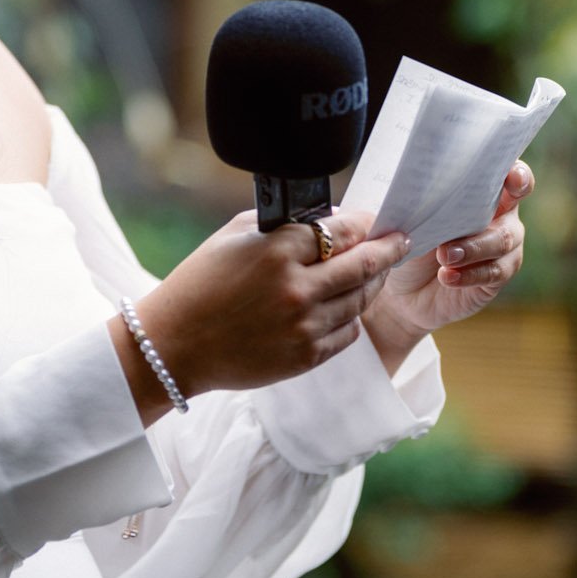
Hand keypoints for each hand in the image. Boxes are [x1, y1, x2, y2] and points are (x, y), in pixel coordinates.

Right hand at [123, 209, 408, 409]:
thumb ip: (282, 224)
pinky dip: (350, 317)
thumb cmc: (200, 284)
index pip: (341, 230)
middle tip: (402, 240)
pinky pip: (347, 333)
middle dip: (389, 249)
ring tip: (376, 273)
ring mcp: (303, 327)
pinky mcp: (305, 358)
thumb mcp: (233, 236)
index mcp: (277, 252)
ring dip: (372, 284)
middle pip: (363, 265)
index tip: (373, 220)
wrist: (174, 345)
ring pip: (360, 300)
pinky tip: (346, 306)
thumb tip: (326, 219)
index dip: (363, 223)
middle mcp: (296, 289)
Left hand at [364, 162, 534, 364]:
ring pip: (503, 241)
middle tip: (456, 230)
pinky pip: (494, 272)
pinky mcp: (498, 275)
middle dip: (485, 215)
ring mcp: (503, 244)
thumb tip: (421, 188)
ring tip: (443, 256)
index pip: (512, 174)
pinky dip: (469, 274)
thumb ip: (425, 200)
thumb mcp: (411, 215)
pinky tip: (447, 276)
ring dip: (473, 247)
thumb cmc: (409, 237)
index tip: (511, 178)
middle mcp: (501, 213)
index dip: (518, 175)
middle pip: (510, 208)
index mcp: (483, 188)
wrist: (402, 288)